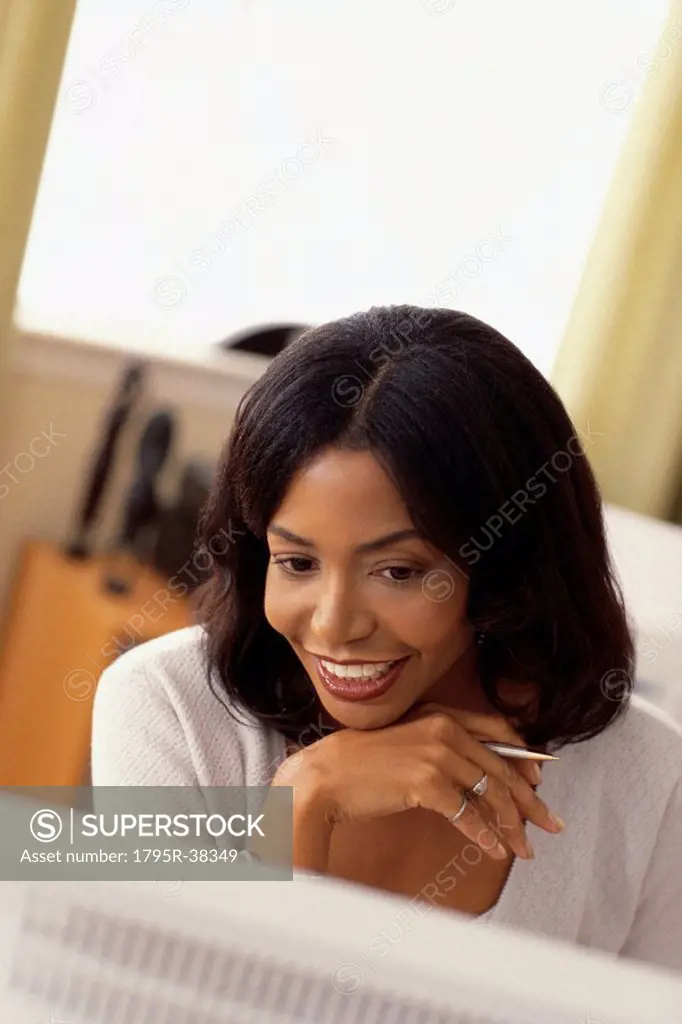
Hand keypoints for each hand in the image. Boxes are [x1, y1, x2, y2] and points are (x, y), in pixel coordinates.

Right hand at [273, 702, 563, 866]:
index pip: (499, 730)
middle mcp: (444, 727)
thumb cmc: (361, 762)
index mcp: (441, 712)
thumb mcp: (408, 740)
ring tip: (524, 847)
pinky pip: (468, 814)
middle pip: (503, 766)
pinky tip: (494, 851)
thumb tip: (480, 774)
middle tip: (550, 822)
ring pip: (491, 792)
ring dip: (513, 825)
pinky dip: (485, 836)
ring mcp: (436, 753)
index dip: (526, 758)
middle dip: (531, 800)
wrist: (324, 775)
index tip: (541, 780)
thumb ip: (442, 746)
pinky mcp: (426, 782)